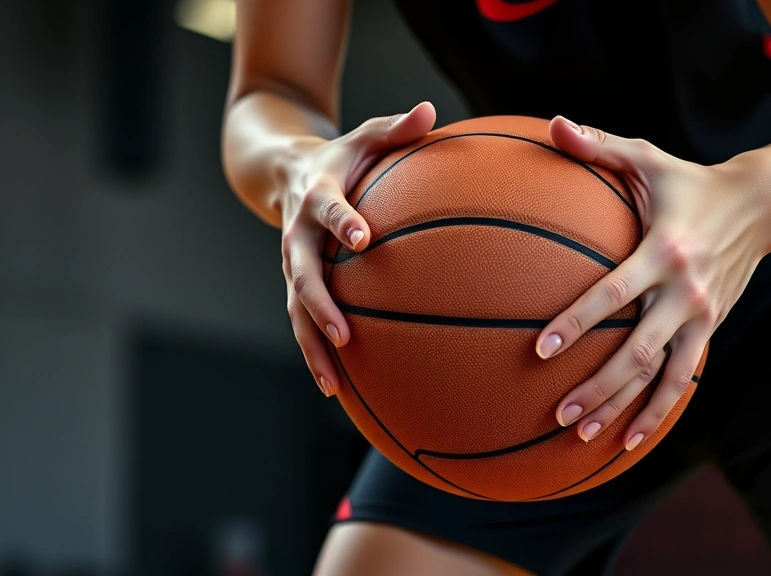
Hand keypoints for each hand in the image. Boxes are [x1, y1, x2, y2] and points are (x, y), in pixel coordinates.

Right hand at [282, 102, 435, 396]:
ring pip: (295, 311)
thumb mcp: (366, 135)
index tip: (364, 240)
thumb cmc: (341, 157)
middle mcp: (297, 234)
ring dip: (313, 346)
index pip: (327, 208)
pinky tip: (336, 387)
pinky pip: (302, 322)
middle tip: (345, 335)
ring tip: (333, 384)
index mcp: (315, 195)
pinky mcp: (296, 285)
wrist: (286, 172)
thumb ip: (397, 128)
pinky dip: (316, 353)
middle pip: (300, 274)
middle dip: (321, 306)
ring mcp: (292, 264)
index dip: (342, 221)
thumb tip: (432, 110)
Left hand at [537, 116, 770, 449]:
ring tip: (585, 438)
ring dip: (625, 410)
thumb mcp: (647, 158)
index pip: (614, 293)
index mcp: (663, 250)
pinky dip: (659, 411)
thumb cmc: (690, 181)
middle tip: (557, 413)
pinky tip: (631, 438)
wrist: (763, 205)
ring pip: (662, 377)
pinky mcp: (710, 329)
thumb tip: (551, 124)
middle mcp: (684, 291)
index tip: (542, 349)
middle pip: (637, 350)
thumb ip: (597, 146)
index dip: (578, 321)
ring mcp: (702, 316)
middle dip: (598, 386)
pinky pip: (682, 378)